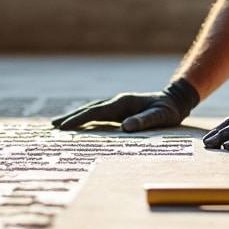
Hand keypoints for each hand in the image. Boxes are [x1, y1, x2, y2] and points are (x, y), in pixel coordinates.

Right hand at [52, 78, 199, 132]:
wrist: (175, 101)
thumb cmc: (168, 111)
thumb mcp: (160, 117)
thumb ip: (144, 121)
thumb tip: (125, 128)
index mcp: (122, 103)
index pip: (96, 112)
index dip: (79, 119)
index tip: (65, 126)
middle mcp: (117, 103)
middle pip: (89, 110)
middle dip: (71, 118)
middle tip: (53, 126)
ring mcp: (117, 106)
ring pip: (92, 112)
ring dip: (76, 118)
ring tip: (60, 125)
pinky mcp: (120, 111)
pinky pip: (99, 116)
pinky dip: (87, 120)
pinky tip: (80, 126)